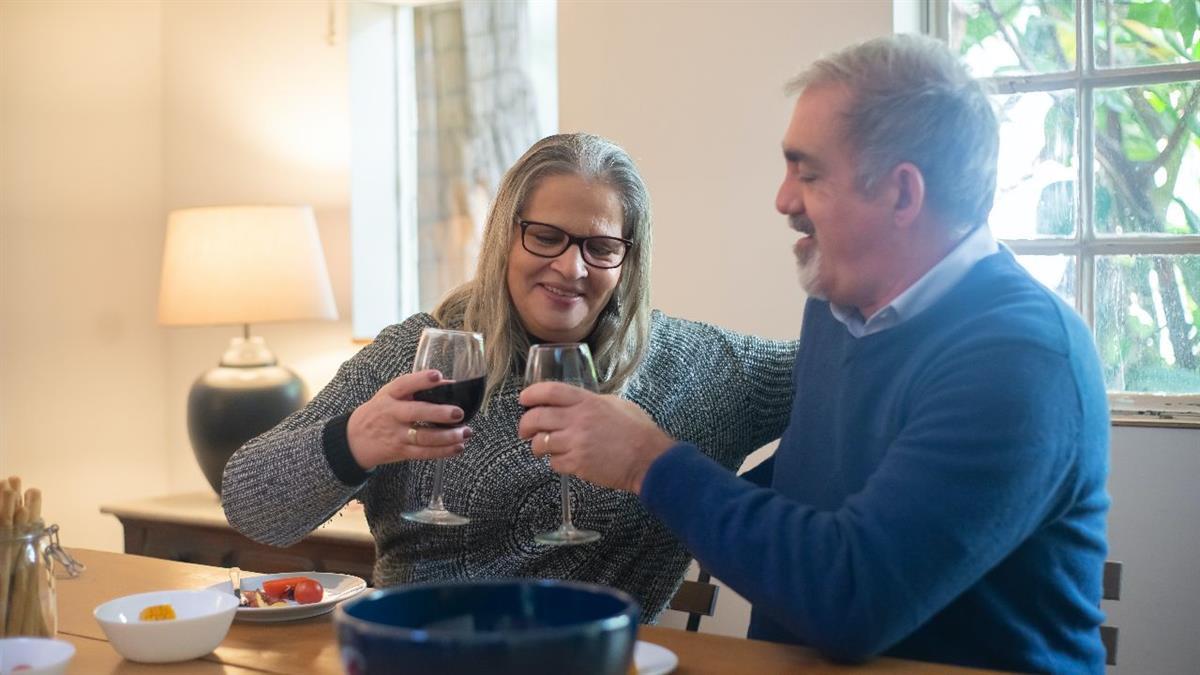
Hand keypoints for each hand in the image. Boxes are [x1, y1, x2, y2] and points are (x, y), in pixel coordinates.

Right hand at [347, 370, 472, 470]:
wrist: (354, 440)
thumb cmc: (380, 412)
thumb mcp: (389, 395)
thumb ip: (415, 389)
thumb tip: (450, 384)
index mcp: (389, 396)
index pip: (404, 384)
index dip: (421, 380)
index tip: (438, 376)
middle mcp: (392, 414)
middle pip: (416, 412)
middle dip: (439, 413)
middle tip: (459, 412)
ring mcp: (396, 435)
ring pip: (423, 437)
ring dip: (447, 436)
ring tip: (465, 432)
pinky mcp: (401, 451)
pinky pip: (424, 453)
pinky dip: (443, 451)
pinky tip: (458, 447)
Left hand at [518, 382, 675, 493]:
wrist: (649, 459)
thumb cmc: (638, 431)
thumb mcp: (616, 404)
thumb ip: (593, 401)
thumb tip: (577, 403)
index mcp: (587, 402)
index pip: (550, 391)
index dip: (531, 394)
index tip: (523, 399)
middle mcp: (578, 420)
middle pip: (537, 417)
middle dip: (525, 425)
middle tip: (524, 430)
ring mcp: (576, 443)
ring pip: (540, 443)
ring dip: (537, 446)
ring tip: (542, 448)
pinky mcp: (578, 464)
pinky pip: (553, 463)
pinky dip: (555, 462)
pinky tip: (564, 461)